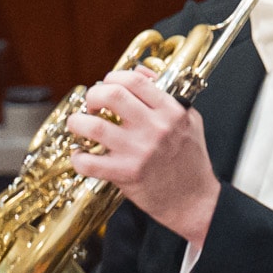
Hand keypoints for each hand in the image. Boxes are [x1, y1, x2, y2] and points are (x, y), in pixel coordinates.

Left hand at [66, 70, 222, 246]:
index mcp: (171, 112)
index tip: (107, 85)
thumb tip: (141, 72)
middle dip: (93, 95)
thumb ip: (165, 95)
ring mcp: (139, 151)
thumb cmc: (191, 160)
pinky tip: (81, 155)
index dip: (114, 77)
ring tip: (78, 125)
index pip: (135, 80)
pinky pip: (89, 162)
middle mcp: (155, 128)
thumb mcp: (189, 120)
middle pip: (112, 95)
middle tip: (91, 104)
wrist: (194, 200)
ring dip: (78, 122)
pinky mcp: (126, 174)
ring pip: (94, 126)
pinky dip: (78, 158)